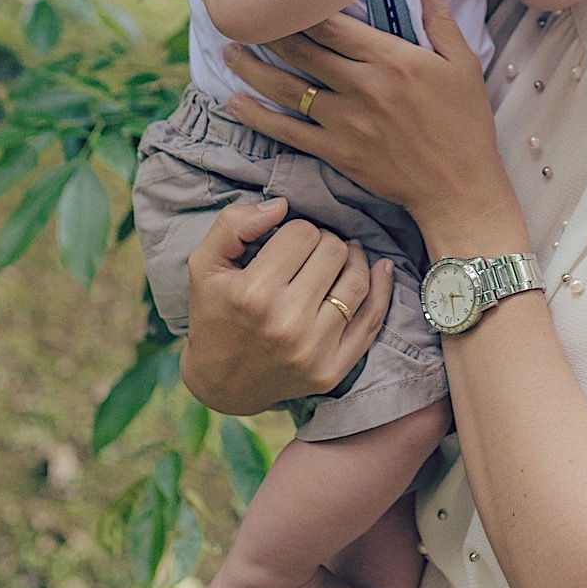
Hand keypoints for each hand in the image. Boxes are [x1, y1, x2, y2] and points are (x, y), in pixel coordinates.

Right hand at [181, 197, 392, 414]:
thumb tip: (281, 205)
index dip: (296, 230)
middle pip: (333, 251)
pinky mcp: (333, 370)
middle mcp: (286, 323)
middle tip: (312, 250)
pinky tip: (381, 268)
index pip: (302, 233)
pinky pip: (372, 320)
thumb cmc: (213, 313)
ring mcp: (314, 350)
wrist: (220, 382)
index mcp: (253, 293)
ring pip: (357, 280)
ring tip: (342, 255)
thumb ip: (234, 224)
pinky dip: (382, 289)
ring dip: (353, 259)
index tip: (287, 243)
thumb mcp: (205, 263)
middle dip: (324, 241)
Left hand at [223, 0, 527, 246]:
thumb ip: (440, 19)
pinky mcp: (337, 152)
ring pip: (287, 88)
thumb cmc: (465, 123)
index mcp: (391, 59)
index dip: (302, 6)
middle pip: (303, 51)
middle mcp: (362, 87)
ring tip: (228, 51)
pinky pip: (288, 131)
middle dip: (270, 31)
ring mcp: (345, 122)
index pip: (333, 25)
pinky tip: (236, 102)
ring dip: (253, 68)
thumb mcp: (463, 63)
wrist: (458, 187)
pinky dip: (258, 117)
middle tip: (244, 16)